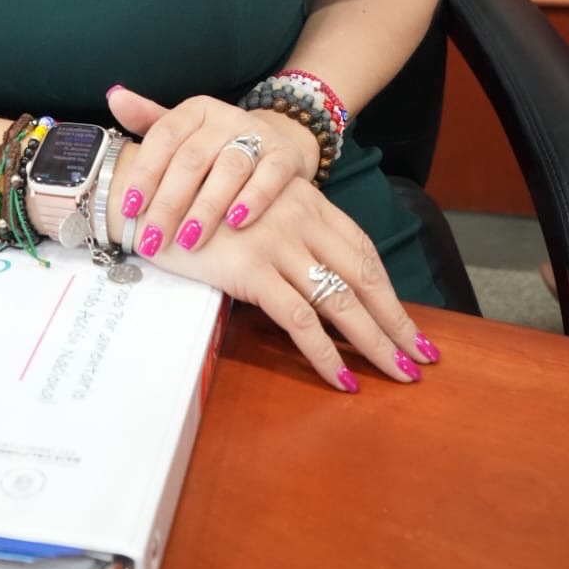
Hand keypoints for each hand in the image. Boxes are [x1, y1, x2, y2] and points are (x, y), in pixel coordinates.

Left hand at [106, 85, 320, 255]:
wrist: (276, 146)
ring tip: (188, 240)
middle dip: (169, 202)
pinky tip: (236, 223)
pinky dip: (254, 198)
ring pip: (229, 169)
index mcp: (196, 110)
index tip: (129, 208)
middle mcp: (226, 117)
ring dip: (207, 207)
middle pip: (192, 159)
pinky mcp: (285, 156)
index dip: (145, 172)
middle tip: (153, 238)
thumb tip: (114, 96)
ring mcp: (258, 135)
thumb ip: (148, 119)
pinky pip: (270, 175)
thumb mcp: (183, 133)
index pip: (164, 137)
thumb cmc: (216, 148)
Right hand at [150, 176, 441, 392]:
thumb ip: (281, 231)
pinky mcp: (252, 270)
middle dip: (395, 320)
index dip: (388, 287)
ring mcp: (278, 243)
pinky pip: (300, 322)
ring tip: (397, 374)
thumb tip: (306, 269)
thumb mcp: (247, 204)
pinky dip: (325, 355)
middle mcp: (299, 218)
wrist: (147, 188)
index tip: (408, 320)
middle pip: (362, 276)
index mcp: (303, 200)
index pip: (361, 248)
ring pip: (340, 301)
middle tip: (421, 357)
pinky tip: (342, 380)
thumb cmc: (193, 200)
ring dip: (374, 342)